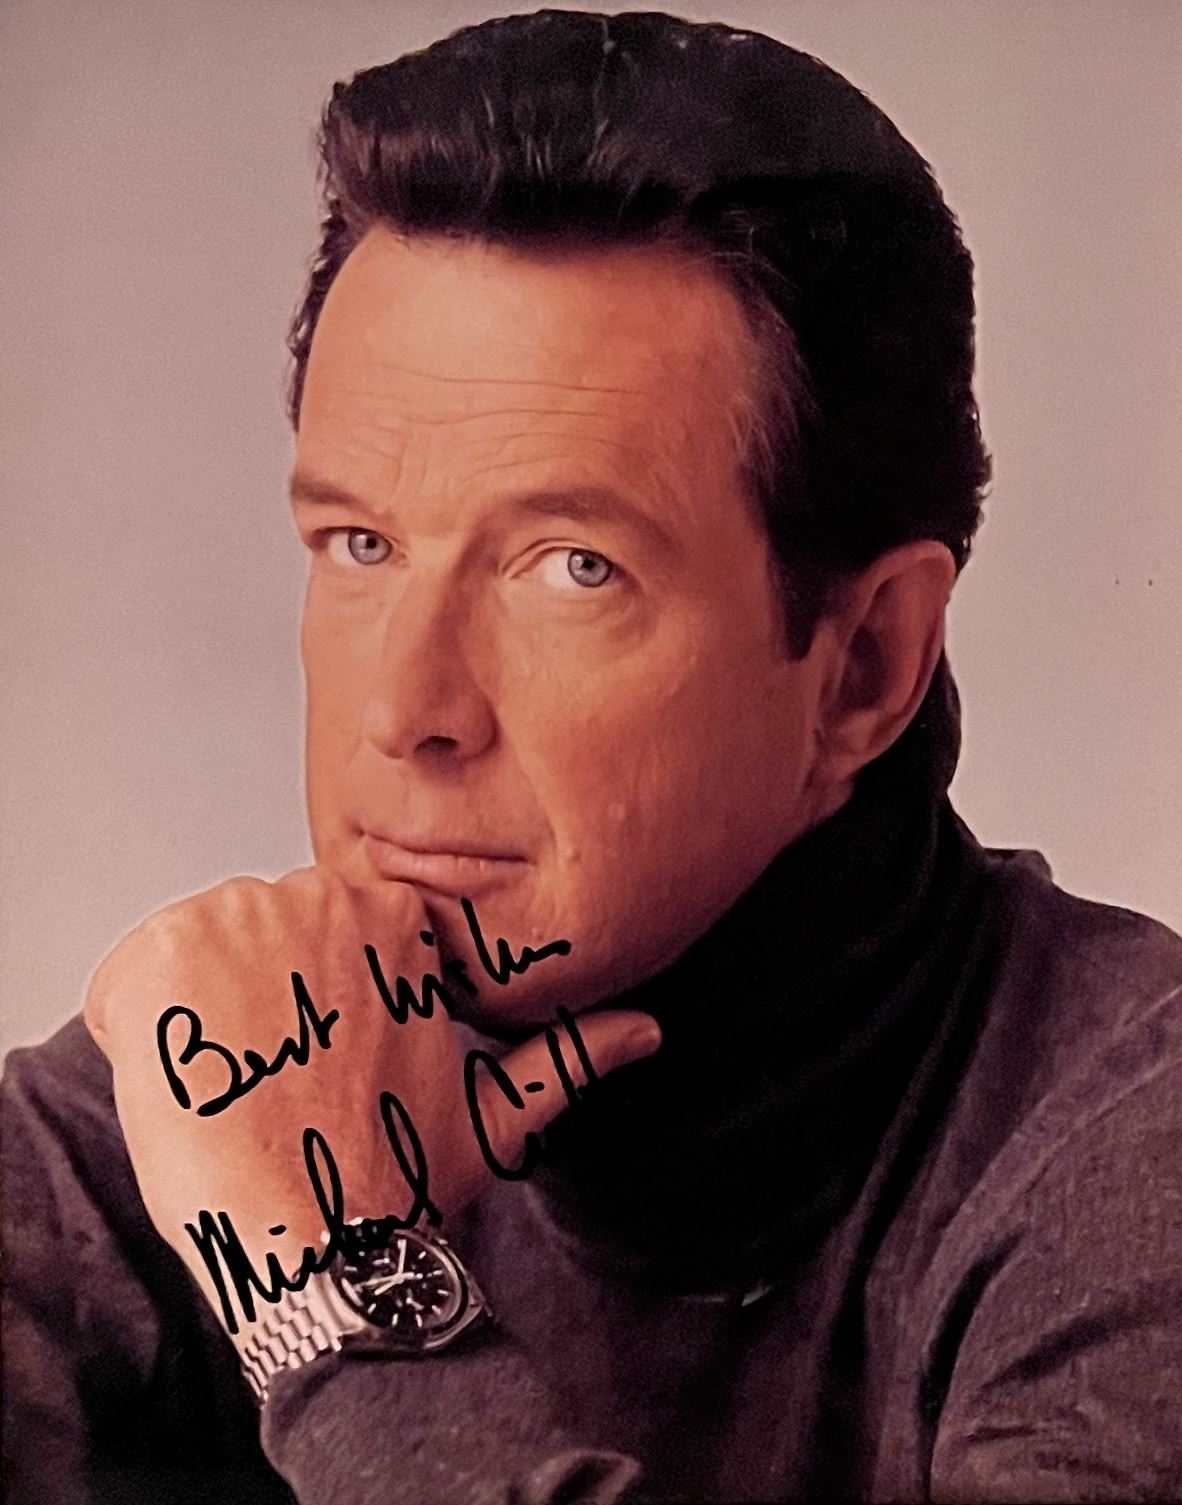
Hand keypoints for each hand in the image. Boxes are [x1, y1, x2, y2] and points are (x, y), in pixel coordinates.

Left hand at [84, 867, 659, 1327]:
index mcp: (395, 919)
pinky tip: (186, 1089)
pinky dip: (138, 1037)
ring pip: (187, 957)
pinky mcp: (166, 960)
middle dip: (247, 1008)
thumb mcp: (498, 1113)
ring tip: (236, 1092)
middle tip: (274, 1087)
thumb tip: (647, 1029)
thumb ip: (567, 1055)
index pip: (310, 928)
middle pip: (247, 936)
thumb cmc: (399, 1183)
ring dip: (194, 1024)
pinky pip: (127, 984)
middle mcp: (321, 898)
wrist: (324, 1251)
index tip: (305, 1061)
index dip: (298, 1001)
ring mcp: (240, 921)